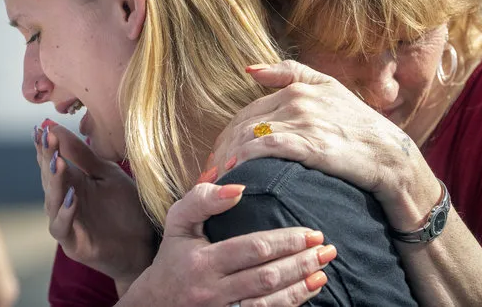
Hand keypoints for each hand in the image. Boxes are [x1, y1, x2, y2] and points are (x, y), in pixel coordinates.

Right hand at [34, 121, 154, 287]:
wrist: (143, 243)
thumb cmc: (125, 208)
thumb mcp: (108, 175)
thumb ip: (85, 156)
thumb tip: (56, 128)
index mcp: (72, 183)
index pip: (53, 161)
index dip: (46, 146)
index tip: (42, 128)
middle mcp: (63, 202)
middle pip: (50, 179)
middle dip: (47, 158)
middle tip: (47, 139)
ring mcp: (66, 222)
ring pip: (52, 201)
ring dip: (55, 182)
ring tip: (58, 163)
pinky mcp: (73, 243)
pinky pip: (62, 227)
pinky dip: (66, 212)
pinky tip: (73, 197)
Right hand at [120, 183, 330, 306]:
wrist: (154, 304)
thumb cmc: (172, 257)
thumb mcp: (178, 222)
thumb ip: (202, 199)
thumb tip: (237, 188)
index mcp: (203, 262)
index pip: (252, 249)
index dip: (286, 241)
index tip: (311, 232)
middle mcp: (213, 291)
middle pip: (267, 278)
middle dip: (301, 263)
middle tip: (327, 250)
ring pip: (269, 303)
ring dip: (300, 287)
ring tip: (323, 271)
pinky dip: (289, 304)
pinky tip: (308, 291)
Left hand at [210, 60, 439, 228]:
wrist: (390, 155)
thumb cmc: (359, 126)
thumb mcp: (330, 88)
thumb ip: (290, 74)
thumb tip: (249, 69)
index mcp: (297, 88)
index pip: (247, 112)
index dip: (228, 136)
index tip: (220, 158)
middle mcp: (297, 101)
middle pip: (242, 125)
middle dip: (222, 150)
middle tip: (211, 174)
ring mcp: (303, 122)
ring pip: (248, 137)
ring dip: (228, 159)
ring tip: (219, 181)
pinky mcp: (310, 144)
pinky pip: (264, 149)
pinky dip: (245, 161)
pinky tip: (236, 174)